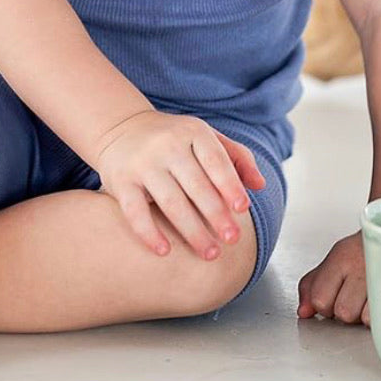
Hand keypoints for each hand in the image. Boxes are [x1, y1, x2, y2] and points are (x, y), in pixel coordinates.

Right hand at [94, 110, 265, 261]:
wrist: (120, 126)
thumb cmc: (174, 138)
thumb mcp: (205, 136)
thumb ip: (237, 157)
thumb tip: (260, 185)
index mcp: (193, 132)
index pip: (216, 161)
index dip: (230, 184)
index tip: (242, 208)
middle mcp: (167, 145)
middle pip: (196, 186)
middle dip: (216, 215)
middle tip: (233, 239)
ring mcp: (142, 163)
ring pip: (170, 202)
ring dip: (192, 231)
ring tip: (210, 253)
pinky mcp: (120, 180)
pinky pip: (135, 211)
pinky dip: (149, 233)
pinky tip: (164, 251)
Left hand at [297, 231, 370, 325]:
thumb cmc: (364, 251)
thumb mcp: (334, 260)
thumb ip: (312, 286)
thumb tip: (303, 312)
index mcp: (340, 258)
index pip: (319, 298)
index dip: (323, 304)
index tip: (332, 295)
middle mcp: (360, 267)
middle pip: (341, 312)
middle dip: (345, 310)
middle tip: (353, 297)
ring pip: (362, 319)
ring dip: (364, 315)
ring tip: (368, 299)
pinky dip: (379, 316)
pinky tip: (379, 302)